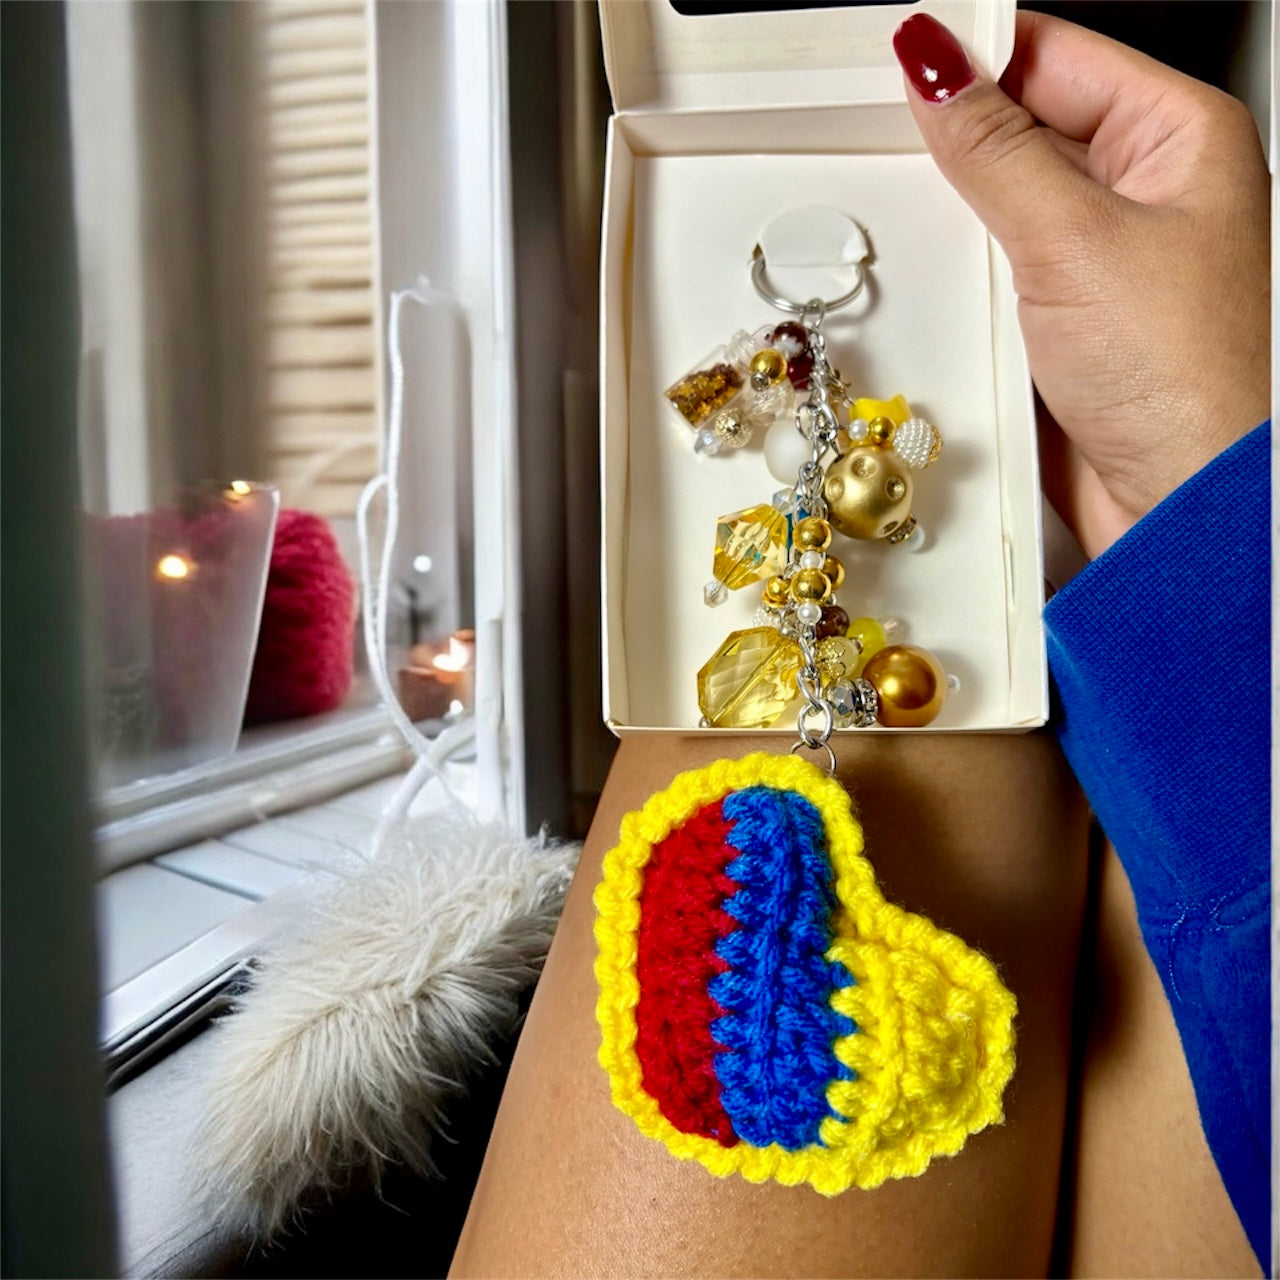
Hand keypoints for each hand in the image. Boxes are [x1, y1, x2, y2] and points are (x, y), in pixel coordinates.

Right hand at [893, 11, 1269, 558]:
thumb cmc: (1185, 377)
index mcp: (1176, 138)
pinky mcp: (1060, 325)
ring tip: (920, 232)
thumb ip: (995, 149)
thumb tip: (938, 69)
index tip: (897, 62)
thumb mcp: (1073, 238)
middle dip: (954, 146)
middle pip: (1021, 131)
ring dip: (953, 225)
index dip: (974, 55)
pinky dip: (957, 285)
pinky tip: (937, 291)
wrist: (1180, 504)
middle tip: (886, 145)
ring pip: (997, 212)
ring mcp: (1098, 263)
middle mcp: (1141, 194)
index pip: (1055, 56)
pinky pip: (990, 280)